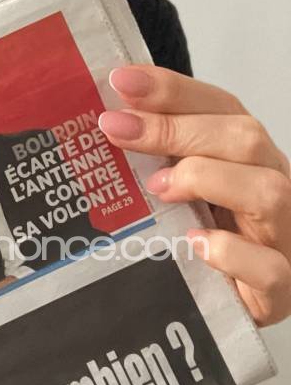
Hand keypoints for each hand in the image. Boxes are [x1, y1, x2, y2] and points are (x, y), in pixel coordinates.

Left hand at [100, 64, 290, 326]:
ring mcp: (283, 236)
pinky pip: (271, 268)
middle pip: (245, 138)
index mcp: (249, 156)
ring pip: (269, 191)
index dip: (171, 89)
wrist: (249, 304)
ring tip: (158, 188)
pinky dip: (231, 252)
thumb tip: (110, 117)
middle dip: (175, 128)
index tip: (120, 80)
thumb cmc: (214, 235)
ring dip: (206, 180)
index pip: (220, 106)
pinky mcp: (281, 288)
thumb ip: (162, 152)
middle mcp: (274, 184)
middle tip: (116, 128)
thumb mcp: (186, 184)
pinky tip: (196, 245)